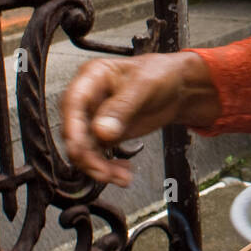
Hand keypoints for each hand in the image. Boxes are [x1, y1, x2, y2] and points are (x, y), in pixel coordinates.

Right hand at [60, 52, 219, 186]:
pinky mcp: (105, 135)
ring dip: (98, 167)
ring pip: (84, 149)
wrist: (178, 88)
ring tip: (120, 176)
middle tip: (103, 171)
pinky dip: (108, 168)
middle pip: (74, 131)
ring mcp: (95, 119)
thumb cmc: (161, 74)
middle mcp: (89, 99)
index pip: (73, 103)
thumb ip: (122, 107)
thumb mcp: (145, 84)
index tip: (80, 148)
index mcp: (93, 77)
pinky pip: (98, 156)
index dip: (73, 128)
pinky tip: (122, 173)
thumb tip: (101, 131)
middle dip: (87, 155)